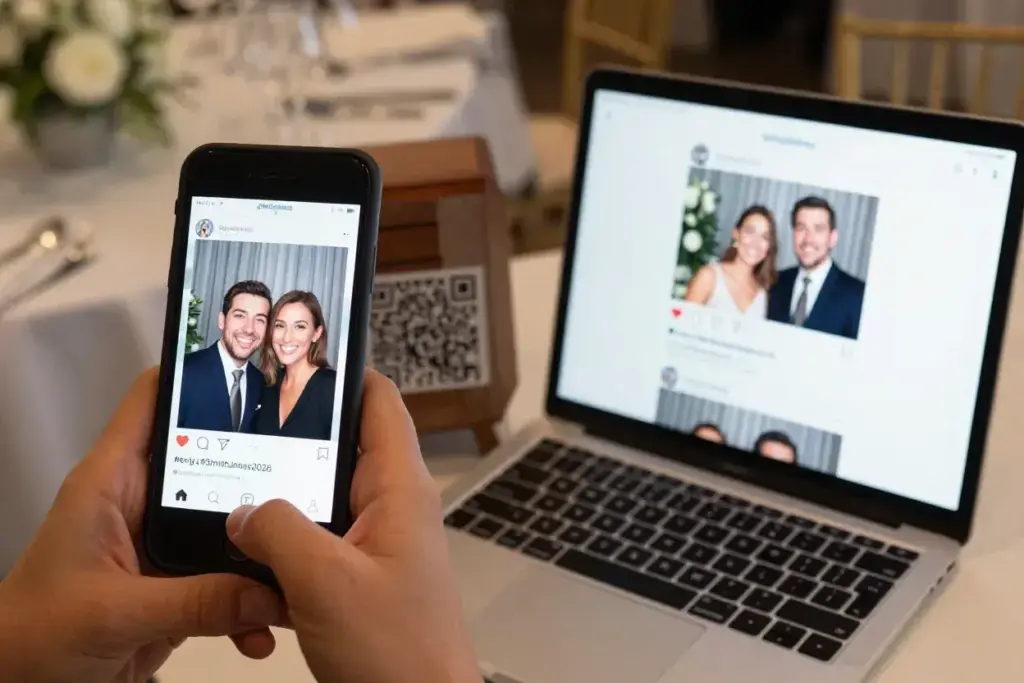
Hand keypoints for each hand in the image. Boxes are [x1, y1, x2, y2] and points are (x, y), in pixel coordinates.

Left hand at [0, 369, 282, 682]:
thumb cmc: (30, 636)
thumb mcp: (114, 614)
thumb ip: (195, 603)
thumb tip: (268, 592)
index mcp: (112, 482)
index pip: (152, 401)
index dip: (195, 375)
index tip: (252, 366)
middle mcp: (141, 503)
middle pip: (211, 459)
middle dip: (260, 468)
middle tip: (308, 469)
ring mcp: (162, 545)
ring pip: (228, 524)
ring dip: (262, 548)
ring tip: (296, 559)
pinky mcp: (176, 585)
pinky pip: (228, 582)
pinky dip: (251, 602)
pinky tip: (266, 623)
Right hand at [227, 369, 479, 682]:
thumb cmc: (402, 655)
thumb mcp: (327, 582)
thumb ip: (278, 531)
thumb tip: (244, 508)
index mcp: (400, 490)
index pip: (380, 402)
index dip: (344, 371)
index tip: (299, 353)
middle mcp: (393, 507)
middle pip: (344, 445)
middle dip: (296, 434)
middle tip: (247, 419)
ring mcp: (377, 542)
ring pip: (323, 496)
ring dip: (284, 496)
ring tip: (237, 485)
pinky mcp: (360, 575)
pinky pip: (317, 540)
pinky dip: (285, 542)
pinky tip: (251, 553)